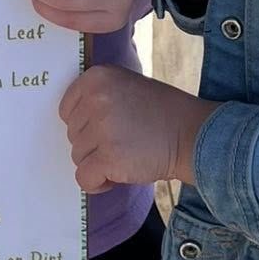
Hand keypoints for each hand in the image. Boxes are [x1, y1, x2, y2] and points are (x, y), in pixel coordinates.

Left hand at [59, 64, 218, 193]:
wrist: (191, 133)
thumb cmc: (160, 112)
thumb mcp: (125, 85)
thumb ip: (97, 96)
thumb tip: (73, 121)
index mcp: (97, 77)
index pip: (67, 110)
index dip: (85, 124)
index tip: (107, 127)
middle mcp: (96, 98)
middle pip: (72, 135)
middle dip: (93, 145)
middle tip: (123, 141)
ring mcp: (102, 128)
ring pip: (78, 157)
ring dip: (98, 163)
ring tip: (126, 154)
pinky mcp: (109, 157)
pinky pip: (84, 178)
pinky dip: (98, 182)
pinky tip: (118, 174)